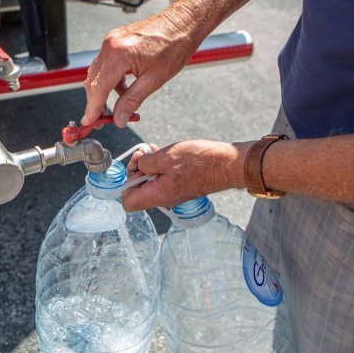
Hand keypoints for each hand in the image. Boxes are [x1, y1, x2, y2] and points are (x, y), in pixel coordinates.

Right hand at [82, 7, 203, 127]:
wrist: (182, 23)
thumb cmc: (174, 46)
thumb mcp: (154, 80)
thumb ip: (132, 101)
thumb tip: (119, 119)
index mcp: (119, 55)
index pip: (98, 88)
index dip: (92, 108)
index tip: (89, 122)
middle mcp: (110, 45)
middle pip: (93, 81)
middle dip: (96, 102)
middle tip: (102, 120)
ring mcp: (111, 41)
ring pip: (97, 73)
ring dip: (103, 91)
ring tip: (117, 106)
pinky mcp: (115, 40)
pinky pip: (105, 64)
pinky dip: (110, 79)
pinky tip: (123, 87)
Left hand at [121, 140, 251, 210]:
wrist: (227, 164)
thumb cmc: (199, 161)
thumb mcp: (165, 157)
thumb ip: (145, 163)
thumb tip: (140, 165)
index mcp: (157, 195)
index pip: (128, 202)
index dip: (125, 184)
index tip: (135, 167)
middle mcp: (163, 198)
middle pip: (137, 190)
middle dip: (136, 170)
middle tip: (144, 154)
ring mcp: (172, 192)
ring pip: (150, 182)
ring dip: (147, 165)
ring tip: (152, 150)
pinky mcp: (180, 185)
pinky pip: (162, 178)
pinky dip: (159, 165)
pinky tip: (161, 152)